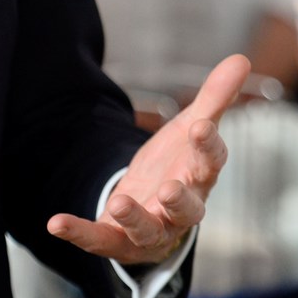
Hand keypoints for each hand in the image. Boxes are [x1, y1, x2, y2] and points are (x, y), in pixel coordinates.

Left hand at [47, 53, 250, 265]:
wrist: (154, 211)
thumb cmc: (179, 166)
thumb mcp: (190, 129)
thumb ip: (214, 97)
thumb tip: (241, 58)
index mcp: (198, 177)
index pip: (210, 162)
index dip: (207, 146)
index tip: (200, 127)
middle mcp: (179, 209)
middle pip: (187, 208)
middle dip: (179, 199)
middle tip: (168, 188)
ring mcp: (150, 227)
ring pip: (147, 229)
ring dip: (134, 217)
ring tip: (118, 201)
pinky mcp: (118, 239)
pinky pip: (99, 239)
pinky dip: (79, 232)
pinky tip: (56, 222)